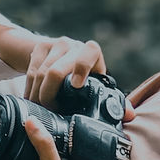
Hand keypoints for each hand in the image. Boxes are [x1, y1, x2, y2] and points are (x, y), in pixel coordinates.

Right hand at [0, 25, 134, 121]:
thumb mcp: (97, 86)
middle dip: (50, 97)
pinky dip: (30, 90)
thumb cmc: (85, 78)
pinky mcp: (39, 46)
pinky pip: (30, 72)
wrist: (61, 55)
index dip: (82, 68)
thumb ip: (113, 101)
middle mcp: (73, 45)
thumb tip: (130, 116)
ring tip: (41, 111)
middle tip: (51, 113)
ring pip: (40, 74)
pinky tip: (31, 102)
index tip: (76, 86)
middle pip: (55, 72)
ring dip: (38, 97)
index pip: (89, 53)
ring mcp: (54, 43)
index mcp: (92, 52)